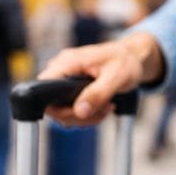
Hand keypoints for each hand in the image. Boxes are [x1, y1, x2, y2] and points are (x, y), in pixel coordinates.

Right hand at [38, 32, 162, 126]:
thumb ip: (98, 93)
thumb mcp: (116, 77)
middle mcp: (62, 70)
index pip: (44, 86)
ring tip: (106, 107)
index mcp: (68, 62)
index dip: (56, 105)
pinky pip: (70, 109)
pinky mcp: (70, 89)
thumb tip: (80, 111)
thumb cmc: (125, 61)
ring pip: (61, 111)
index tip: (81, 111)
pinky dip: (86, 114)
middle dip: (78, 115)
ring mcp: (65, 80)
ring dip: (84, 117)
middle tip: (103, 111)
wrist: (132, 58)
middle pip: (52, 105)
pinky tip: (101, 107)